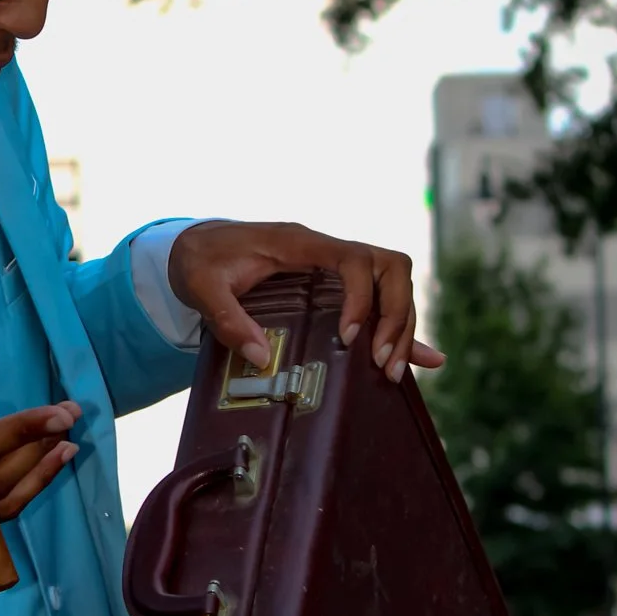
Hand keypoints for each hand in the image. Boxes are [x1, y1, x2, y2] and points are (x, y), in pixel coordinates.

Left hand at [167, 221, 443, 382]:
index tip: (349, 337)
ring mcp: (335, 267)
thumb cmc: (199, 261)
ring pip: (394, 285)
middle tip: (381, 361)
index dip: (362, 298)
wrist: (193, 246)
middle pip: (391, 268)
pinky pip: (380, 303)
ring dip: (402, 327)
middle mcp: (325, 251)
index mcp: (299, 244)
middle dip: (396, 316)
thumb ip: (228, 319)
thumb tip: (263, 357)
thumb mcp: (201, 287)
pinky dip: (401, 329)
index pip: (355, 259)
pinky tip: (423, 359)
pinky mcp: (336, 288)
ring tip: (391, 372)